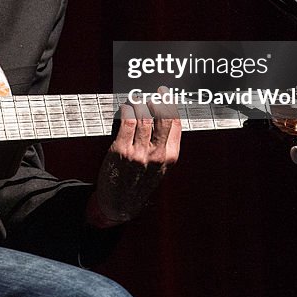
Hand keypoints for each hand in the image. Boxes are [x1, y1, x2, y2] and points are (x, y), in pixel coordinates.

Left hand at [88, 87, 180, 226]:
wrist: (121, 204)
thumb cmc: (140, 184)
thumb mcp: (160, 168)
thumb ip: (164, 146)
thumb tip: (165, 119)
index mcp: (170, 156)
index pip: (175, 124)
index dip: (171, 106)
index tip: (166, 96)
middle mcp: (157, 154)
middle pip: (163, 118)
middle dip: (160, 101)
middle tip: (156, 92)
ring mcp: (139, 152)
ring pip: (144, 118)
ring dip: (140, 104)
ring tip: (137, 98)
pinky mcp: (121, 150)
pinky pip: (127, 122)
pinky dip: (127, 111)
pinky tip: (126, 108)